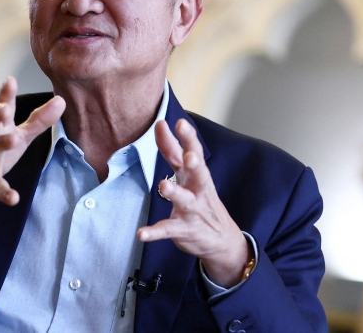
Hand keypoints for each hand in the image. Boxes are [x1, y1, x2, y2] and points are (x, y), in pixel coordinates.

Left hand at [136, 119, 249, 287]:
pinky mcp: (185, 230)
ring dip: (175, 193)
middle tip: (190, 155)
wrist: (221, 239)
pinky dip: (154, 233)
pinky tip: (141, 234)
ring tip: (164, 186)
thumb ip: (173, 151)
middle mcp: (198, 189)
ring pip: (184, 200)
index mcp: (197, 174)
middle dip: (194, 163)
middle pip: (198, 173)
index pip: (192, 152)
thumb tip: (160, 124)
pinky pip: (168, 230)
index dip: (187, 138)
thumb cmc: (201, 200)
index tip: (179, 123)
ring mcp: (193, 210)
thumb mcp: (190, 175)